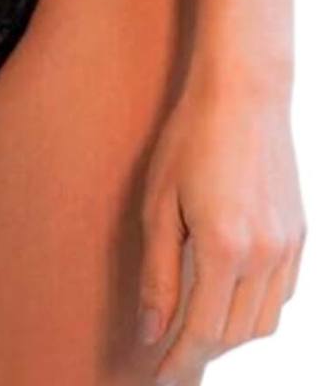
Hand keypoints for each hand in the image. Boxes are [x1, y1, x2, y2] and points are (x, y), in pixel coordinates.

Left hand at [136, 62, 305, 384]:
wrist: (243, 93)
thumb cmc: (189, 140)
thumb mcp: (158, 204)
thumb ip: (157, 273)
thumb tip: (150, 330)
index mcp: (225, 249)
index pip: (202, 333)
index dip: (178, 363)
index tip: (157, 380)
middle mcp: (265, 257)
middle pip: (234, 334)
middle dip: (199, 353)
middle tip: (167, 357)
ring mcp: (290, 248)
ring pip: (262, 322)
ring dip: (228, 335)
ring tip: (192, 333)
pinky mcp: (300, 235)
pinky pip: (281, 295)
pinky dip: (253, 310)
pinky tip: (227, 299)